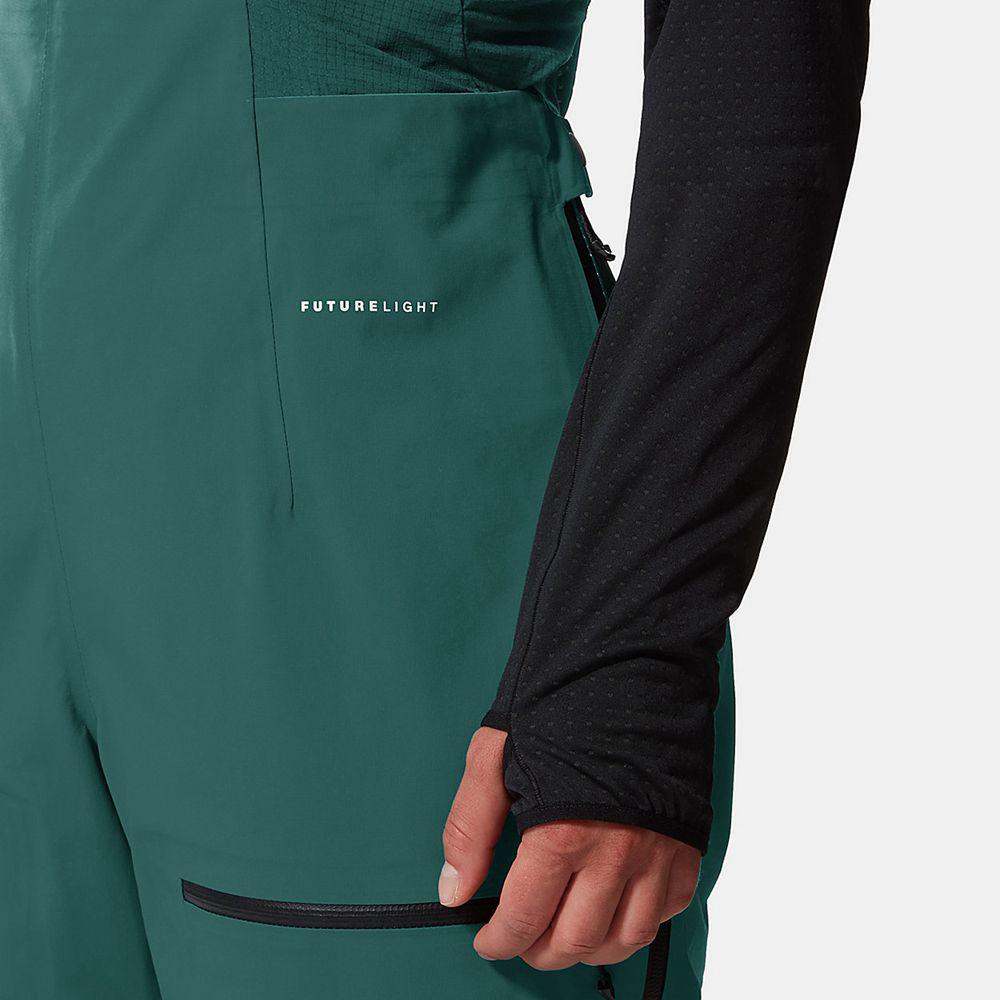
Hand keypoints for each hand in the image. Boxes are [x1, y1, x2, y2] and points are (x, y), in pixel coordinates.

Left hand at [439, 727, 699, 969]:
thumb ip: (470, 827)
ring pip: (624, 939)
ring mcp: (657, 853)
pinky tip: (614, 908)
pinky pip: (666, 912)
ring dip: (589, 948)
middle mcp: (615, 853)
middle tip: (522, 938)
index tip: (488, 940)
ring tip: (565, 934)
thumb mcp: (495, 755)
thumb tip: (454, 889)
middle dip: (539, 950)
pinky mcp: (687, 845)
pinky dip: (637, 924)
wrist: (632, 664)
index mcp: (561, 832)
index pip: (524, 918)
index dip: (499, 940)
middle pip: (575, 940)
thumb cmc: (562, 702)